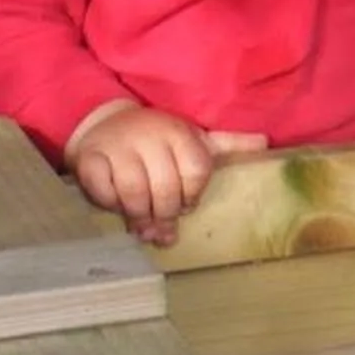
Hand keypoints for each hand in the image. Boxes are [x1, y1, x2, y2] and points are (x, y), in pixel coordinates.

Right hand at [66, 103, 266, 245]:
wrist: (105, 124)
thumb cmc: (156, 140)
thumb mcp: (193, 138)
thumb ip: (227, 144)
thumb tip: (265, 143)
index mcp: (178, 132)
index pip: (196, 171)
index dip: (192, 196)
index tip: (186, 205)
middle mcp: (148, 135)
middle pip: (165, 188)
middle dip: (165, 215)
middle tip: (163, 231)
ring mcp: (117, 146)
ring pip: (134, 193)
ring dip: (139, 217)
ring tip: (143, 229)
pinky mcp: (89, 158)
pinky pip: (102, 191)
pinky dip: (110, 205)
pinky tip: (116, 207)